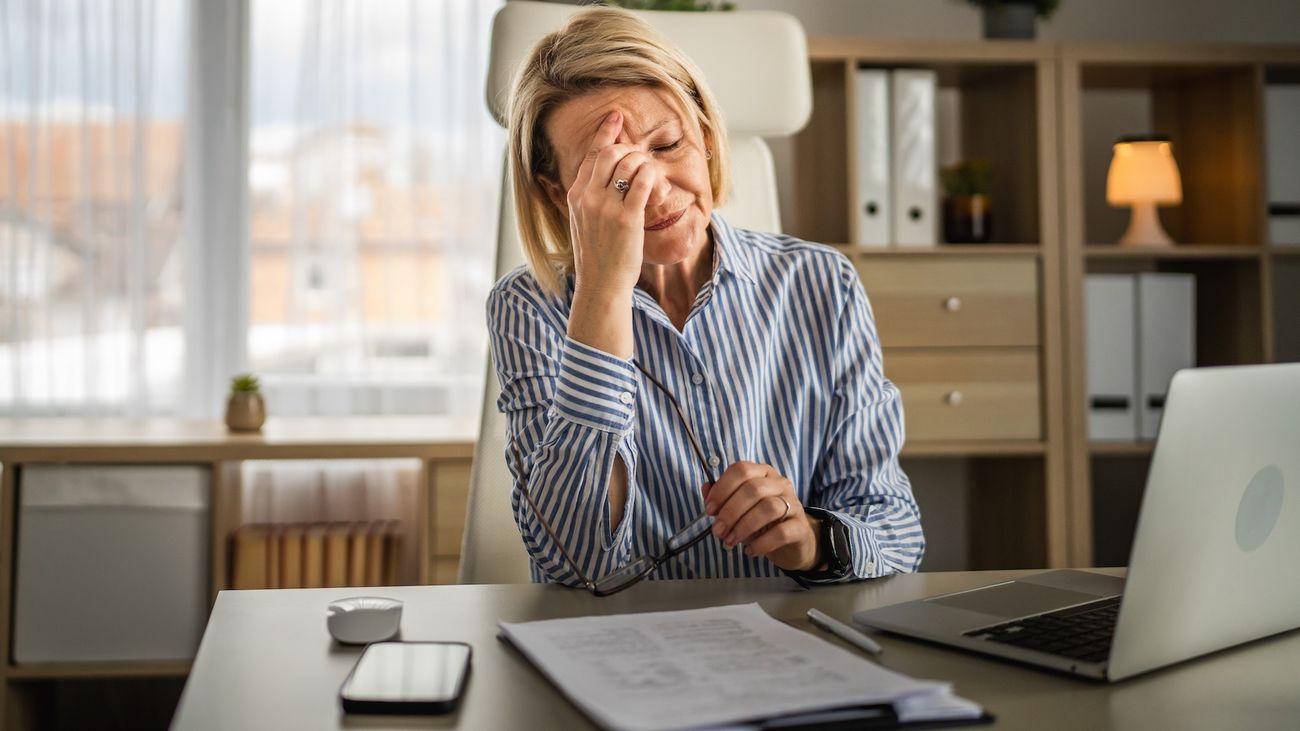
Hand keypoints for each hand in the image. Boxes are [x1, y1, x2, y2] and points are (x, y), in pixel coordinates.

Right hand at [565, 110, 662, 300]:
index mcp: (576, 195)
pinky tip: (656, 183)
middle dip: (630, 149)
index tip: (616, 116)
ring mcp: (606, 207)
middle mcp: (588, 197)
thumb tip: (601, 177)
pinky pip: (642, 182)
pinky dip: (652, 177)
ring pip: (628, 164)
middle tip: (641, 159)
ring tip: (650, 175)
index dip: (606, 132)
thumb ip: (588, 198)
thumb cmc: (596, 256)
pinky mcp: (626, 218)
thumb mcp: (582, 222)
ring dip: (644, 163)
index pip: (592, 155)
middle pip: (611, 153)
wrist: (601, 284)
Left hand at [702, 461, 820, 571]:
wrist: (793, 543)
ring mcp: (793, 504)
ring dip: (744, 526)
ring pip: (769, 508)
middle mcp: (780, 484)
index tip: (710, 510)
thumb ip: (723, 498)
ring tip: (730, 541)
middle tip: (718, 531)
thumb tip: (706, 488)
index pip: (741, 470)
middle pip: (753, 489)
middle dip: (730, 511)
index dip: (722, 489)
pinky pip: (781, 532)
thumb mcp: (740, 509)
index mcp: (762, 473)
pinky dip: (761, 543)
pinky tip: (750, 551)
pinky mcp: (800, 527)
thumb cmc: (762, 522)